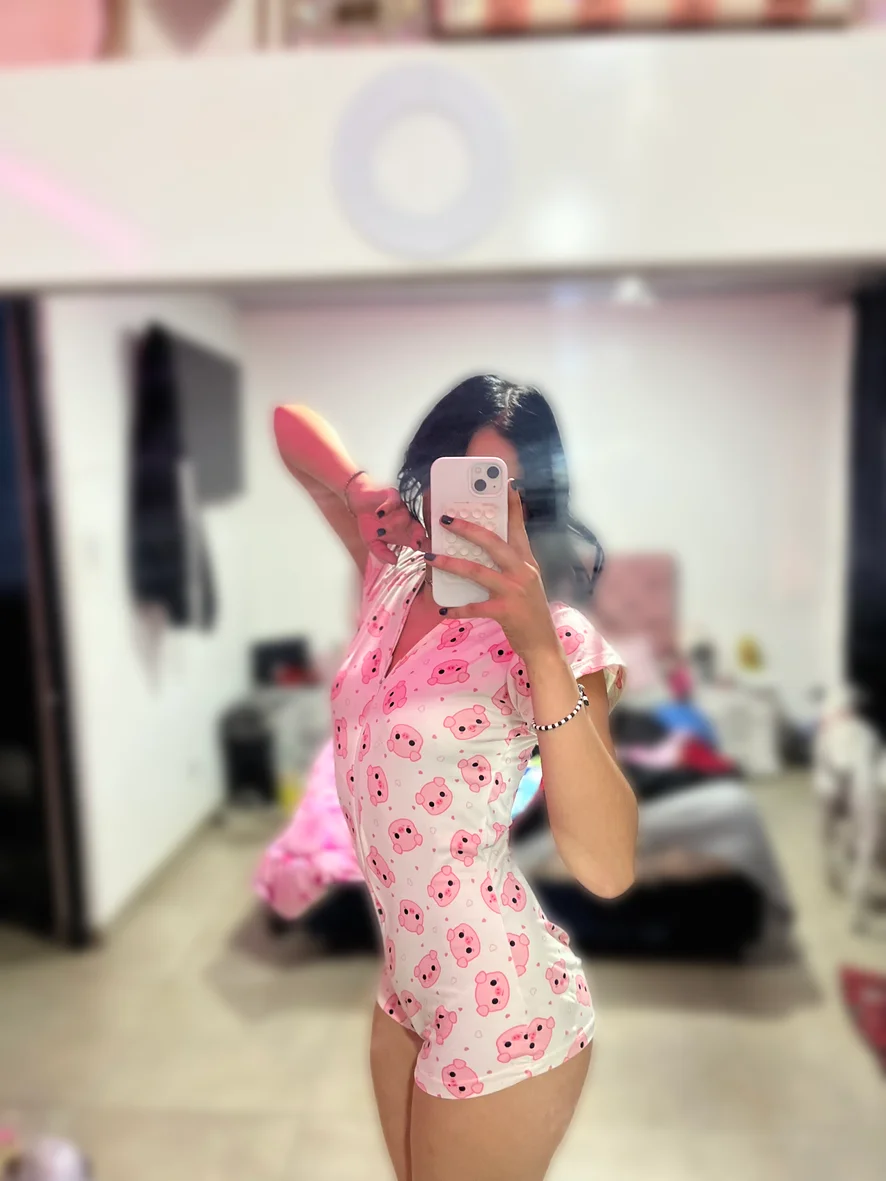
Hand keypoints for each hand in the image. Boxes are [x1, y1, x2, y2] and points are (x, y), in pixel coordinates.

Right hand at [347, 475, 428, 565]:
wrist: (359, 503)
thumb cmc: (369, 523)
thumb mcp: (372, 543)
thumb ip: (381, 553)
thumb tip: (393, 562)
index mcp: (404, 533)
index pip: (418, 540)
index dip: (422, 546)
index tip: (420, 551)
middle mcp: (406, 521)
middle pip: (418, 528)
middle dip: (418, 536)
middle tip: (416, 543)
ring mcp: (400, 508)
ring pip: (405, 517)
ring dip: (395, 524)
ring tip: (384, 530)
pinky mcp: (392, 496)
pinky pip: (394, 501)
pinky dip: (388, 507)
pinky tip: (380, 514)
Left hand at [426, 481, 561, 660]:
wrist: (543, 643)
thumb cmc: (529, 610)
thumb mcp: (526, 581)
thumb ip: (511, 564)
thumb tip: (483, 549)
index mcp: (527, 561)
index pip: (519, 528)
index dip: (513, 506)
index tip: (506, 485)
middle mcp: (523, 571)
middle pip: (494, 542)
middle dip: (468, 529)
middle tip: (446, 519)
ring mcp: (514, 591)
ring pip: (478, 571)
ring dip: (451, 563)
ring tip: (430, 556)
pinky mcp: (505, 611)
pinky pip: (475, 606)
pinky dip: (457, 608)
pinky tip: (443, 609)